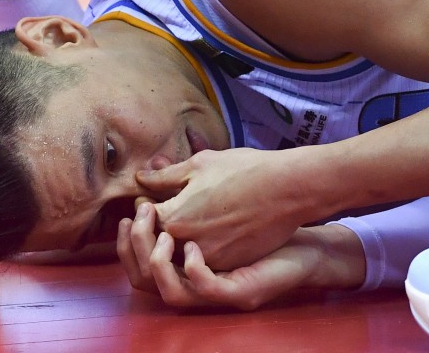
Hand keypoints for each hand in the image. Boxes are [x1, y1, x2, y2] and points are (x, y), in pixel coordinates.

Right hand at [117, 203, 359, 309]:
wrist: (304, 231)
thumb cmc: (263, 213)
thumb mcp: (215, 197)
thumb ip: (181, 188)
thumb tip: (148, 171)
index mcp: (188, 260)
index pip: (142, 260)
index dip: (128, 243)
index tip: (124, 217)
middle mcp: (197, 281)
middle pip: (146, 277)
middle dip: (133, 253)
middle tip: (131, 225)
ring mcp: (216, 289)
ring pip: (167, 289)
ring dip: (155, 264)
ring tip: (158, 235)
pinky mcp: (236, 292)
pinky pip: (204, 289)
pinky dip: (192, 272)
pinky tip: (191, 249)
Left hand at [136, 148, 312, 270]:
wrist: (287, 189)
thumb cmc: (244, 170)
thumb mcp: (200, 164)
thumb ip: (165, 176)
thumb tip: (141, 178)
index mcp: (175, 218)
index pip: (143, 219)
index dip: (142, 206)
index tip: (150, 196)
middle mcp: (187, 244)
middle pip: (156, 245)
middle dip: (153, 228)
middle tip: (162, 210)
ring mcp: (210, 259)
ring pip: (179, 257)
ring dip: (176, 242)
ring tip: (188, 220)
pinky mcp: (230, 265)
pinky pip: (205, 262)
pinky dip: (200, 250)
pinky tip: (210, 229)